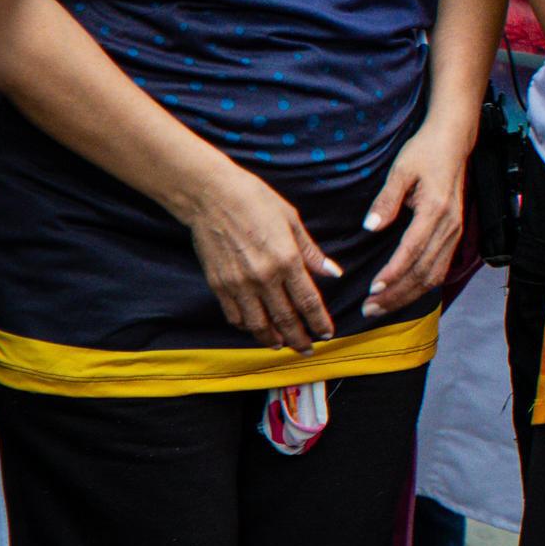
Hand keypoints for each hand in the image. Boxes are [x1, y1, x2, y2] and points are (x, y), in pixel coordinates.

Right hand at [183, 162, 339, 352]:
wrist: (211, 196)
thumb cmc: (256, 201)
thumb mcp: (292, 221)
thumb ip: (312, 252)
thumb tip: (333, 272)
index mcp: (287, 260)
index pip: (308, 301)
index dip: (319, 321)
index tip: (327, 333)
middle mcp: (263, 277)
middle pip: (285, 319)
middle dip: (299, 338)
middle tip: (307, 348)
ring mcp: (238, 284)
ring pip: (258, 324)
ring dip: (272, 339)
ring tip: (282, 345)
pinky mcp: (218, 285)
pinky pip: (234, 315)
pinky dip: (246, 327)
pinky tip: (256, 328)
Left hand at [356, 112, 474, 318]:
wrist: (454, 141)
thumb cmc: (425, 152)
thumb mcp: (401, 171)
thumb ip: (386, 201)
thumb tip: (370, 228)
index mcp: (435, 211)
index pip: (412, 252)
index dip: (393, 274)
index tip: (372, 290)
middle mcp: (450, 226)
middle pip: (424, 272)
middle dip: (396, 295)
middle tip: (368, 309)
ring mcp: (456, 231)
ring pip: (434, 275)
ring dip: (408, 295)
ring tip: (382, 307)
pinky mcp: (455, 233)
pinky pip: (440, 267)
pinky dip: (422, 285)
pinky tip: (404, 292)